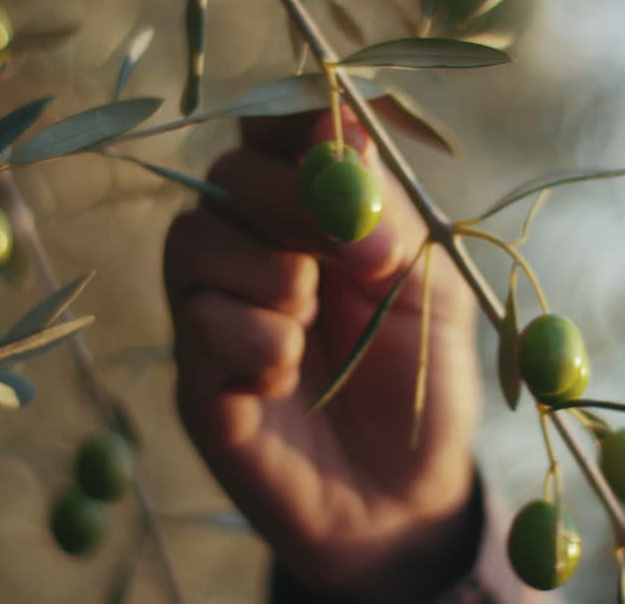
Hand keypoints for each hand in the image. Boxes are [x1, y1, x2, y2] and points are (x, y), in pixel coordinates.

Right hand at [163, 107, 481, 601]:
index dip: (298, 127)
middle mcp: (252, 248)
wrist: (405, 497)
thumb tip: (349, 141)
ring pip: (195, 239)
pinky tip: (286, 380)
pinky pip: (198, 323)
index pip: (274, 130)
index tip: (345, 158)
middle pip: (229, 174)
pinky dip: (257, 345)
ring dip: (273, 277)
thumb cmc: (421, 380)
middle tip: (360, 259)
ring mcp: (214, 310)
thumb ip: (390, 213)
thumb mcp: (430, 286)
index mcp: (312, 213)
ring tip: (314, 326)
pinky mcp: (194, 375)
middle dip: (295, 204)